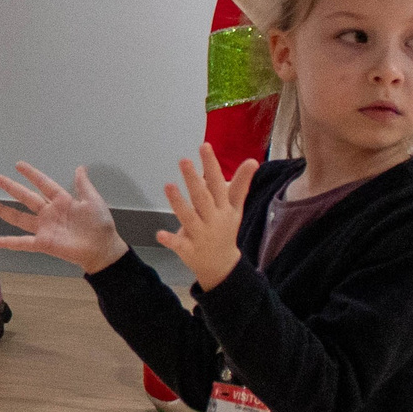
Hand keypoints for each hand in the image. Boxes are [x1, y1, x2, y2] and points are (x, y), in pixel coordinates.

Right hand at [0, 162, 128, 271]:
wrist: (103, 249)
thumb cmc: (100, 225)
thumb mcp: (93, 201)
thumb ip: (83, 185)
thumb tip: (80, 168)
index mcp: (62, 200)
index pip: (43, 183)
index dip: (31, 174)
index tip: (18, 165)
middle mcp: (49, 212)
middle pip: (26, 197)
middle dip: (12, 188)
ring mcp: (44, 228)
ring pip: (19, 217)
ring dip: (4, 211)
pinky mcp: (43, 243)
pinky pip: (22, 242)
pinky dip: (7, 242)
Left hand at [157, 144, 259, 291]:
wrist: (223, 265)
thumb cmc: (226, 229)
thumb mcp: (236, 208)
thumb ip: (241, 184)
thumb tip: (253, 161)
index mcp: (224, 208)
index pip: (217, 183)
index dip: (211, 165)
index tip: (204, 146)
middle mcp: (213, 219)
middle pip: (203, 198)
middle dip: (193, 180)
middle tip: (184, 160)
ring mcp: (200, 235)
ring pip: (189, 218)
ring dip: (179, 203)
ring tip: (168, 185)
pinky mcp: (189, 250)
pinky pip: (179, 244)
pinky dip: (170, 240)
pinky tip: (160, 234)